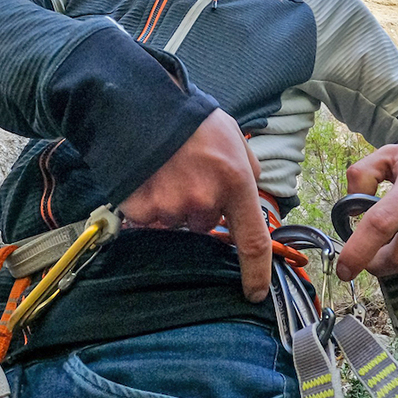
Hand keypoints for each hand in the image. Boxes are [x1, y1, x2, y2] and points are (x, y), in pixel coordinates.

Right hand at [118, 108, 270, 301]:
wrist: (140, 104)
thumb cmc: (191, 118)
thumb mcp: (233, 137)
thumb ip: (247, 170)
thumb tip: (249, 192)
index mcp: (234, 183)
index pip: (253, 241)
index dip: (256, 273)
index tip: (255, 293)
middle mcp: (204, 200)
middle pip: (204, 225)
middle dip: (199, 207)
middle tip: (188, 175)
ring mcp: (170, 207)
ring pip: (175, 223)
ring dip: (172, 205)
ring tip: (166, 172)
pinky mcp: (141, 208)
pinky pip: (148, 219)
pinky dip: (147, 204)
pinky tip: (147, 178)